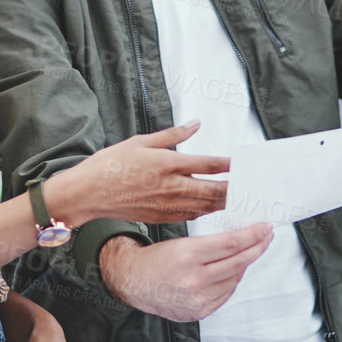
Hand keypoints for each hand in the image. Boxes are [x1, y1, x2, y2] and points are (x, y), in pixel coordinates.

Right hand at [52, 120, 229, 226]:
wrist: (88, 194)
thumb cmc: (111, 165)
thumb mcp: (141, 141)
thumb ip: (172, 135)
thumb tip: (196, 124)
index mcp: (168, 164)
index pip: (208, 164)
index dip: (229, 165)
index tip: (243, 163)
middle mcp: (172, 186)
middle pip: (213, 190)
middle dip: (234, 189)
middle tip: (252, 187)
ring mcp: (167, 205)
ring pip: (205, 206)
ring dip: (224, 202)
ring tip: (240, 199)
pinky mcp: (161, 217)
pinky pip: (191, 216)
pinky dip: (206, 212)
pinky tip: (213, 208)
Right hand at [97, 224, 273, 320]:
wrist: (134, 283)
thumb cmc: (156, 259)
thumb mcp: (181, 243)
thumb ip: (212, 244)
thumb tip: (243, 240)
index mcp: (188, 256)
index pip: (231, 244)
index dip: (253, 235)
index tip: (265, 228)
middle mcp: (194, 279)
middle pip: (238, 262)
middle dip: (258, 247)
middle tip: (267, 237)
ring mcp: (198, 299)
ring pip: (235, 279)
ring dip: (245, 264)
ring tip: (248, 252)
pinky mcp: (200, 311)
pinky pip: (226, 293)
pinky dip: (232, 280)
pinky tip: (232, 271)